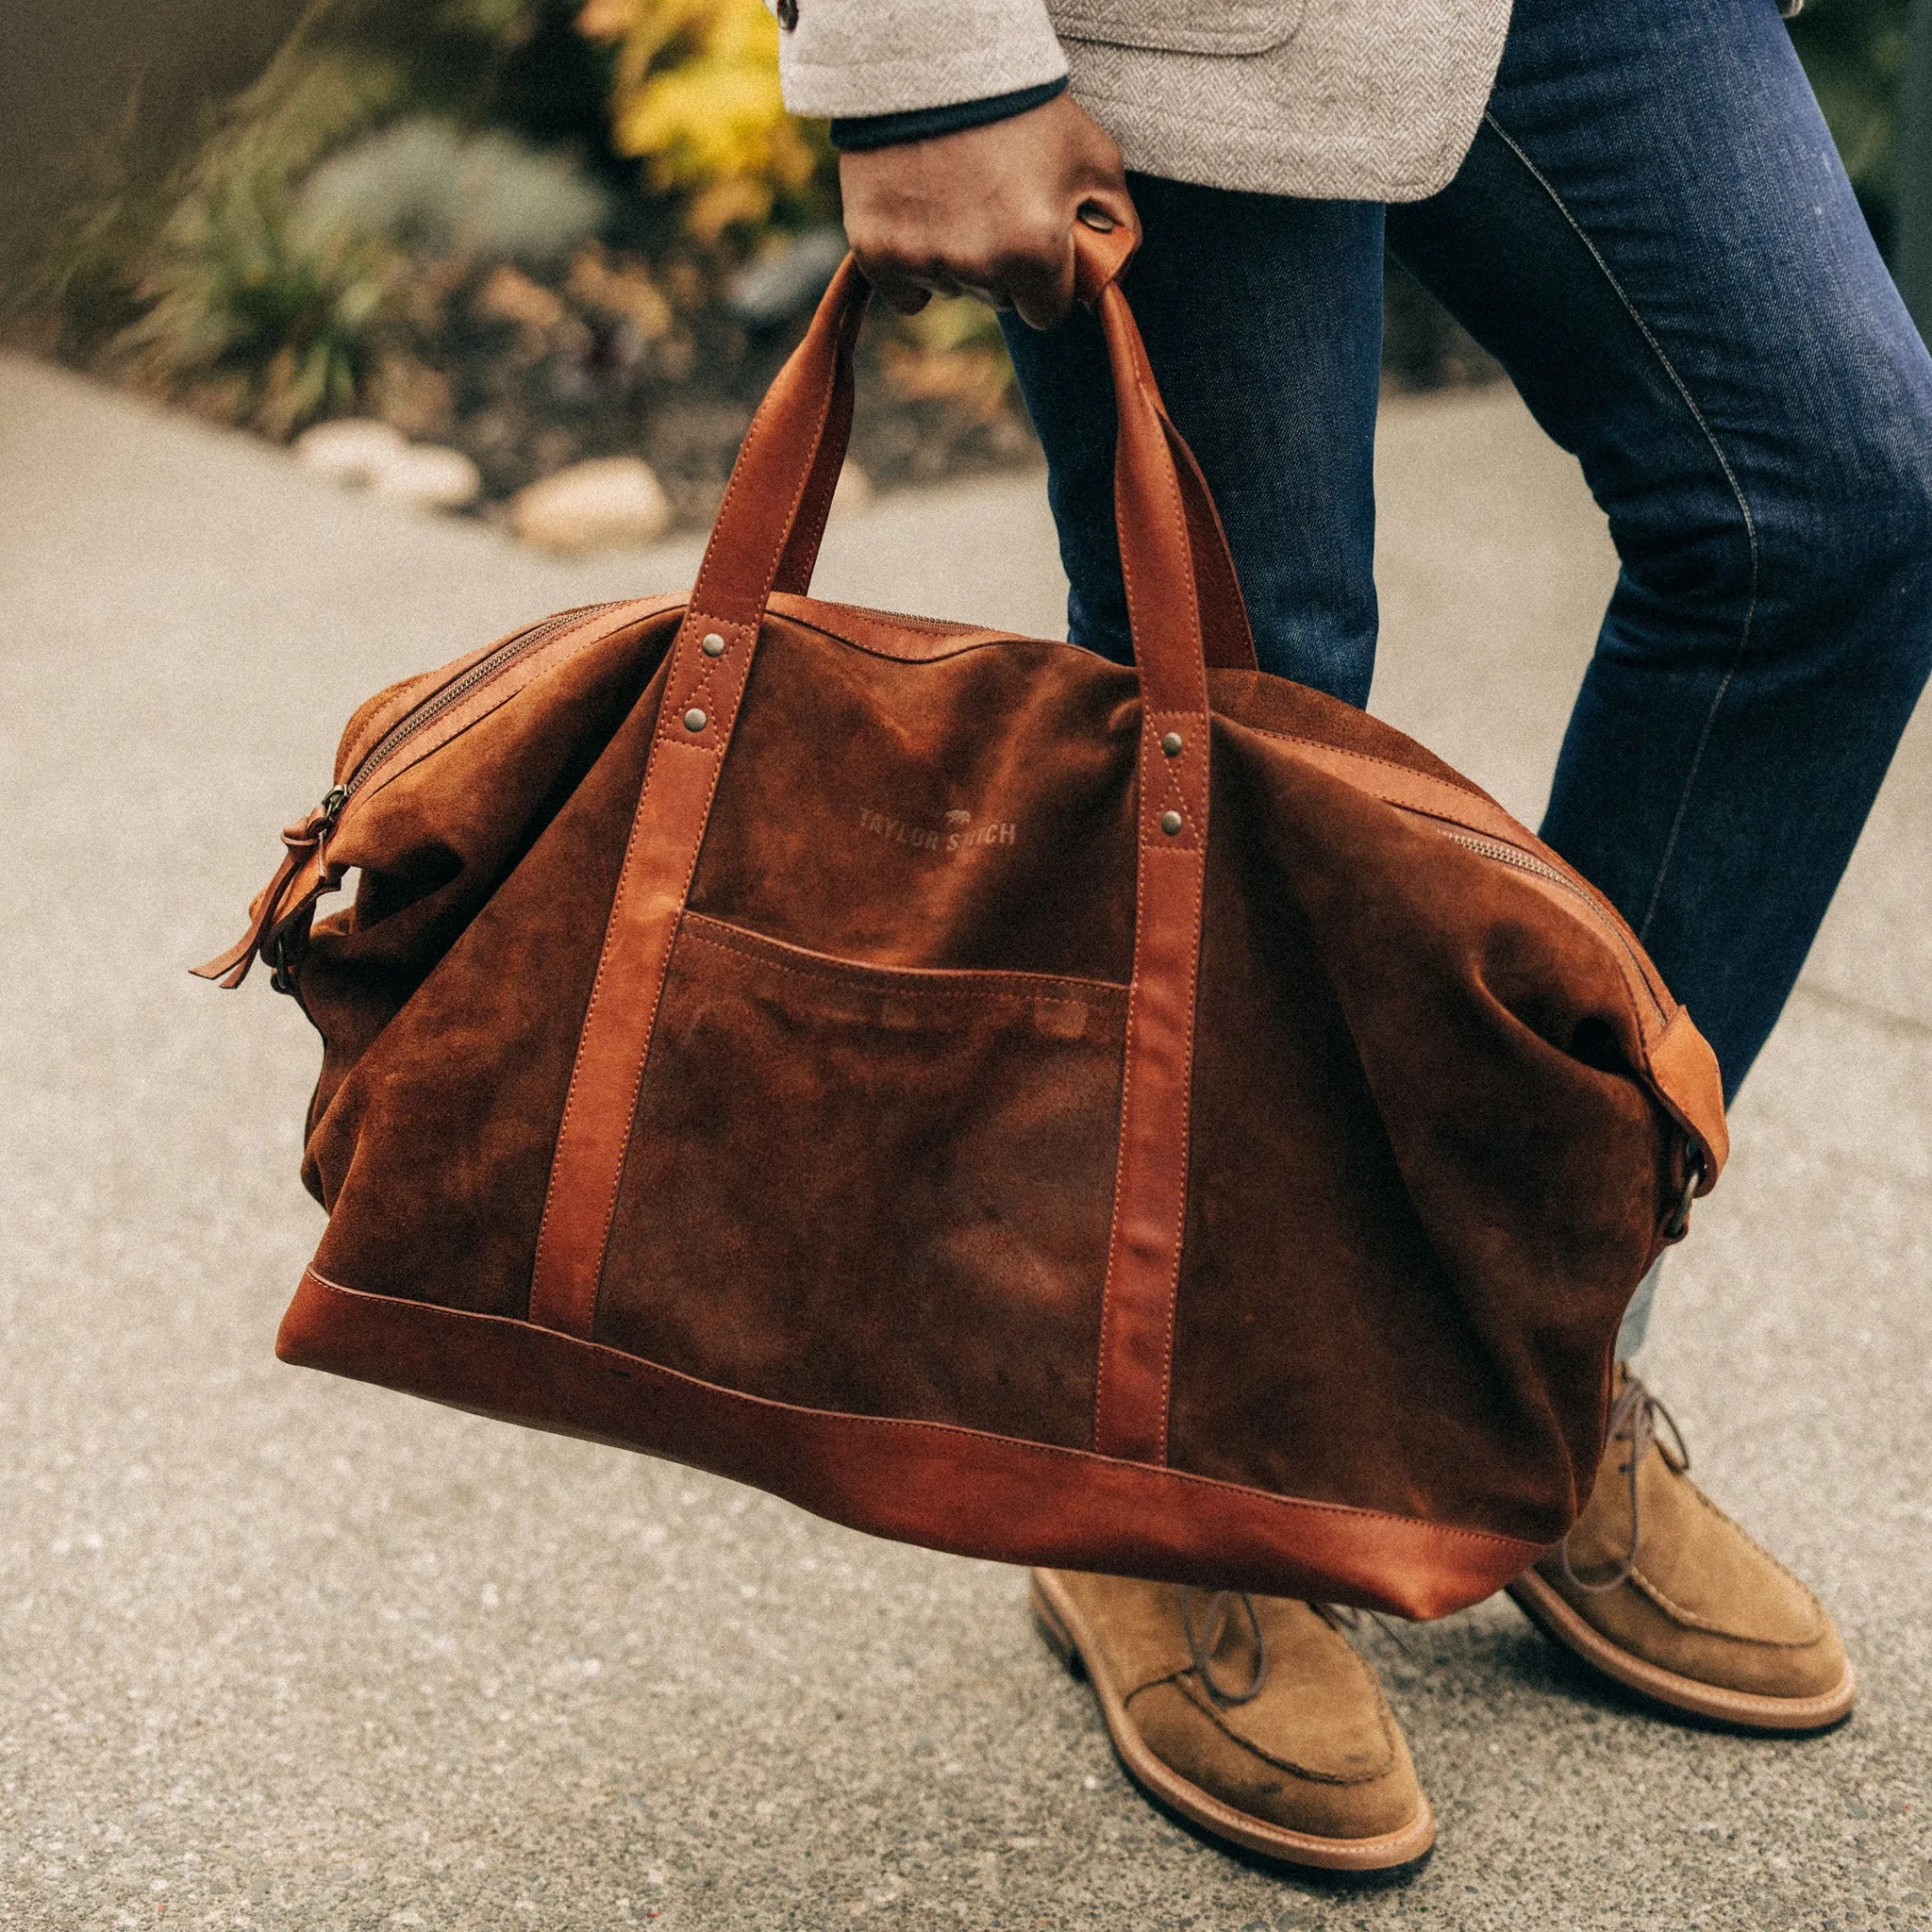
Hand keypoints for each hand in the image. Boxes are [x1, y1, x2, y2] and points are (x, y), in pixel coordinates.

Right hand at [838, 91, 1137, 329]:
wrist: (934, 59)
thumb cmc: (1024, 108)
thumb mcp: (1095, 158)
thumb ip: (1115, 226)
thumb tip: (1108, 276)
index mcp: (1035, 253)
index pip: (1046, 312)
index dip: (1047, 280)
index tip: (1038, 246)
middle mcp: (977, 267)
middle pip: (997, 299)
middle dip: (1003, 265)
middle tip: (996, 201)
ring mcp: (922, 259)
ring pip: (952, 289)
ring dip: (958, 257)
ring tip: (957, 192)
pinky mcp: (874, 250)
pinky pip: (905, 289)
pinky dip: (914, 261)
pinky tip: (921, 213)